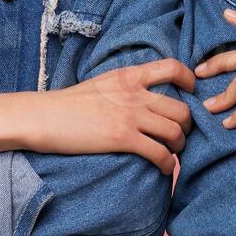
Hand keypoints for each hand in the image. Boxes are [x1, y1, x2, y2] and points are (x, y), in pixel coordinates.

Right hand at [24, 59, 196, 173]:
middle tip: (180, 135)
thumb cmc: (68, 104)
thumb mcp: (101, 83)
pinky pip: (159, 152)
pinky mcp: (123, 138)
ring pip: (175, 131)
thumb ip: (125, 86)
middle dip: (187, 126)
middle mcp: (135, 93)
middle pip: (181, 108)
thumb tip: (142, 96)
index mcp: (129, 75)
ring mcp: (130, 115)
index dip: (189, 79)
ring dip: (179, 146)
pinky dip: (168, 164)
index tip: (191, 92)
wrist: (44, 116)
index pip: (172, 67)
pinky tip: (164, 168)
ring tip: (173, 153)